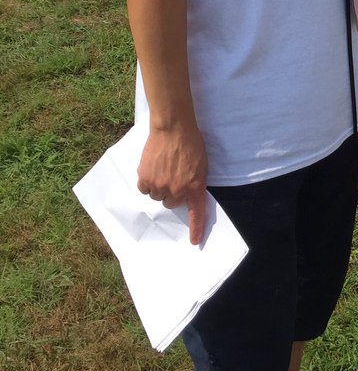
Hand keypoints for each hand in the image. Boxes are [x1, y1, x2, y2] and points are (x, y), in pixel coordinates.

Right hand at [136, 122, 207, 244]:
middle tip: (172, 175)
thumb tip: (186, 195)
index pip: (196, 213)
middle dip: (171, 192)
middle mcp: (178, 190)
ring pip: (156, 196)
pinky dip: (146, 180)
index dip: (196, 229)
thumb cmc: (191, 143)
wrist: (174, 128)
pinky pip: (144, 188)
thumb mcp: (201, 165)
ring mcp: (160, 185)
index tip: (195, 242)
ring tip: (162, 168)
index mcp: (195, 187)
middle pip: (170, 203)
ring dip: (158, 186)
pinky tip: (152, 167)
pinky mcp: (146, 178)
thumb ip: (194, 182)